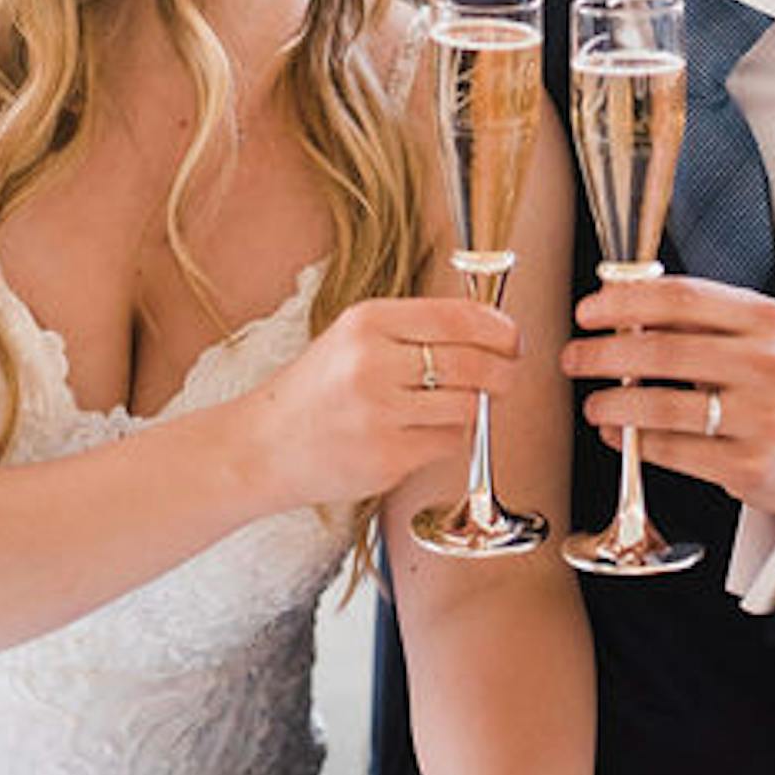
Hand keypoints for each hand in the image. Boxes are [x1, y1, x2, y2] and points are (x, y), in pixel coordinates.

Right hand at [248, 295, 511, 509]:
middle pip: (473, 363)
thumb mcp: (353, 339)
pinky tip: (426, 432)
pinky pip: (448, 444)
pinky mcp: (387, 457)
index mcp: (367, 322)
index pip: (457, 318)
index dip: (499, 328)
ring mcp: (379, 413)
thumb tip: (490, 331)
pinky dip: (450, 438)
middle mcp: (373, 362)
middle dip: (503, 371)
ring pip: (467, 406)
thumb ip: (414, 331)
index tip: (512, 338)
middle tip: (507, 374)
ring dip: (477, 408)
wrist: (262, 446)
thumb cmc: (314, 392)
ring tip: (460, 405)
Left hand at [566, 276, 774, 515]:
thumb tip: (617, 304)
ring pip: (663, 405)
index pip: (682, 299)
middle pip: (665, 351)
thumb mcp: (750, 337)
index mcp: (766, 320)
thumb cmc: (769, 385)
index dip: (625, 301)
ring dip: (613, 404)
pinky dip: (633, 441)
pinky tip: (617, 434)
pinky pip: (674, 450)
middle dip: (604, 354)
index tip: (588, 311)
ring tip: (593, 404)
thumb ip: (694, 319)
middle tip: (574, 358)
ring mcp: (762, 417)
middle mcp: (769, 364)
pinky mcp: (749, 465)